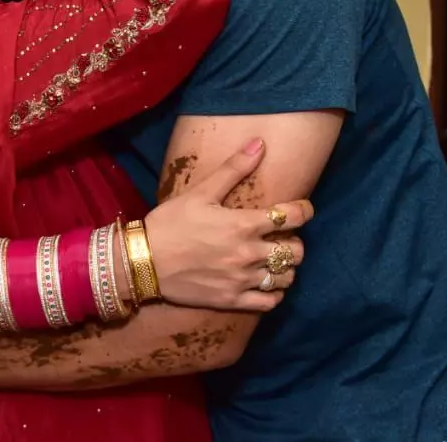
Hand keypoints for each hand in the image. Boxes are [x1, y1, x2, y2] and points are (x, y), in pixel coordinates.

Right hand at [144, 138, 312, 311]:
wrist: (143, 260)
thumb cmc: (170, 222)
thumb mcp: (200, 192)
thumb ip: (233, 168)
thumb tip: (260, 143)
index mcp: (243, 224)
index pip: (292, 217)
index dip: (303, 211)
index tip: (301, 209)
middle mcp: (249, 253)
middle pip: (295, 251)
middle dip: (294, 242)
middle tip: (281, 237)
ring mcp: (242, 279)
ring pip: (286, 277)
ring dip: (285, 267)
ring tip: (273, 260)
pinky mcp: (232, 299)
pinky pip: (269, 302)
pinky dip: (274, 294)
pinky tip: (266, 284)